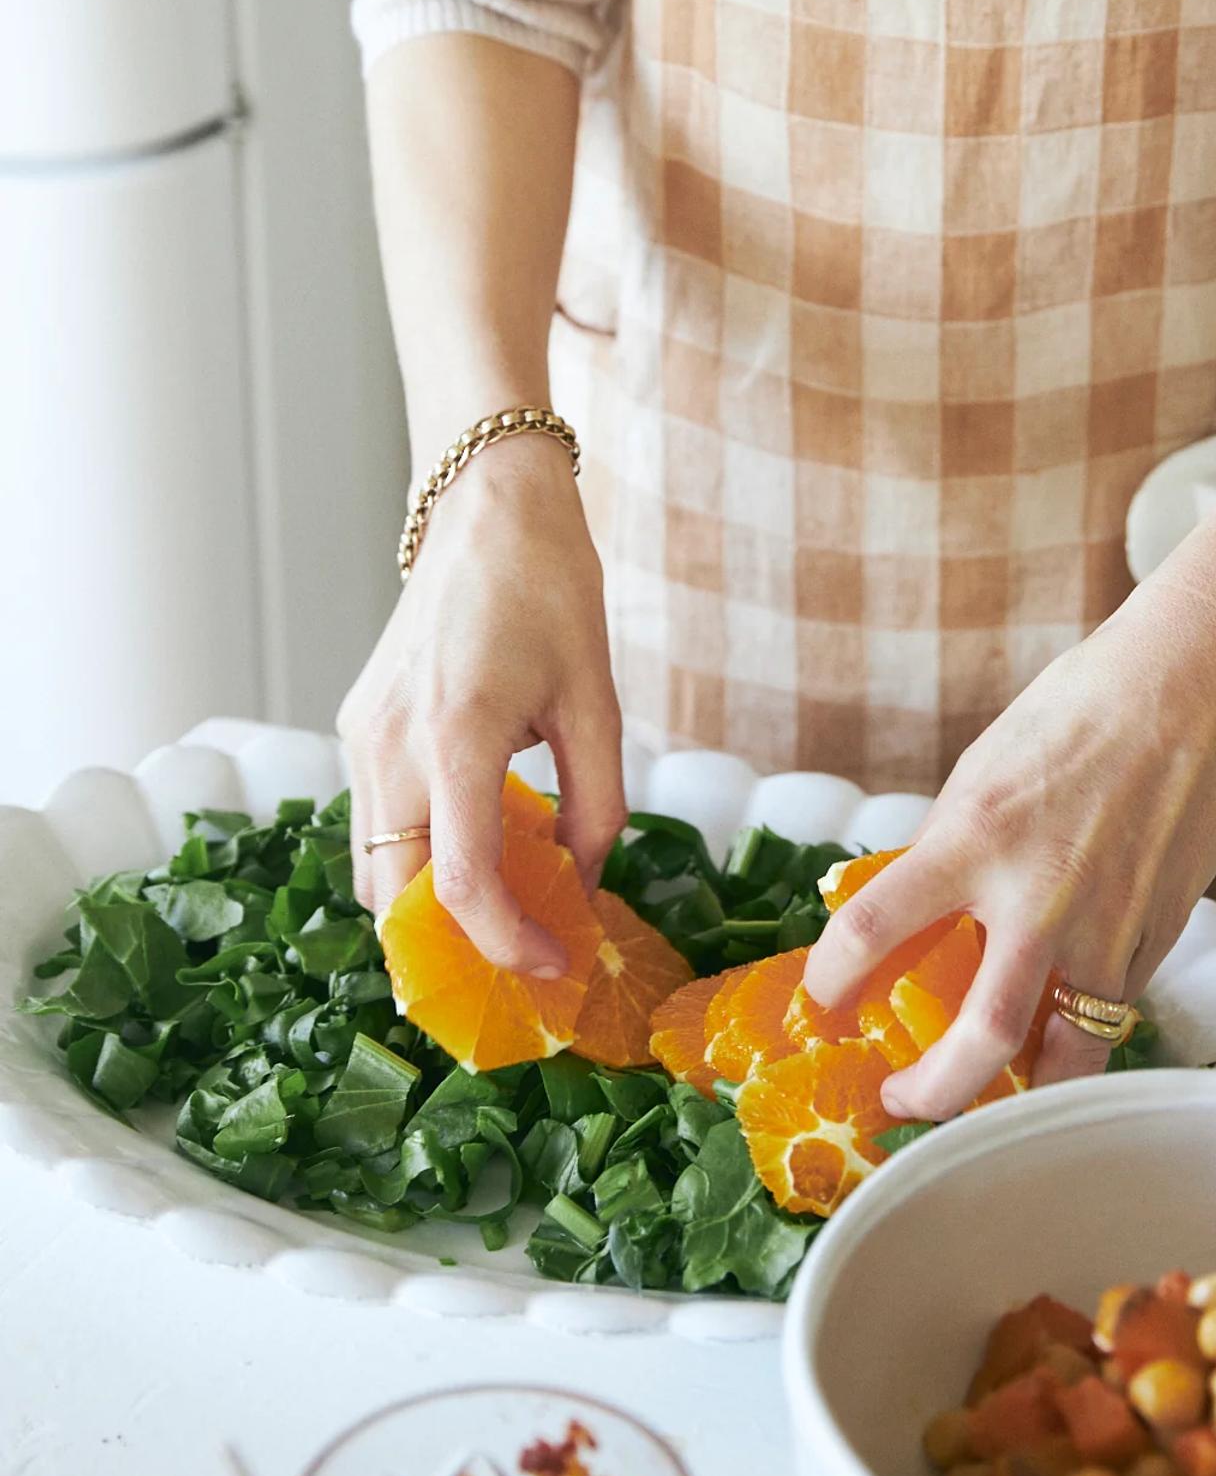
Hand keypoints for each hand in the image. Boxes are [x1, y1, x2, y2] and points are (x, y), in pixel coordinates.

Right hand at [338, 434, 624, 969]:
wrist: (486, 506)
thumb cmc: (551, 588)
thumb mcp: (597, 701)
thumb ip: (596, 805)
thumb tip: (584, 887)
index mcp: (456, 737)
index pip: (461, 886)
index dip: (507, 945)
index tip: (555, 967)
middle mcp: (390, 746)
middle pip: (393, 900)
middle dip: (449, 953)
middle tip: (516, 969)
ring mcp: (362, 737)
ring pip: (372, 869)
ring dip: (427, 910)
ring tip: (502, 919)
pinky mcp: (358, 726)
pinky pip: (375, 822)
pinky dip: (416, 858)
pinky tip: (478, 849)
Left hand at [803, 580, 1215, 1121]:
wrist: (1191, 689)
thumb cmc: (1079, 712)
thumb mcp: (983, 772)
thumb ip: (949, 849)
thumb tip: (914, 910)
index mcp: (975, 837)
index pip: (874, 926)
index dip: (829, 977)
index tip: (819, 1000)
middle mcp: (1039, 897)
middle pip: (978, 1039)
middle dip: (931, 1094)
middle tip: (902, 1101)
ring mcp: (1108, 929)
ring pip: (1066, 1056)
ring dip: (1021, 1093)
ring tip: (991, 1097)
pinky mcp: (1159, 939)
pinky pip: (1112, 1013)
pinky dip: (1080, 1033)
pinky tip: (1058, 1028)